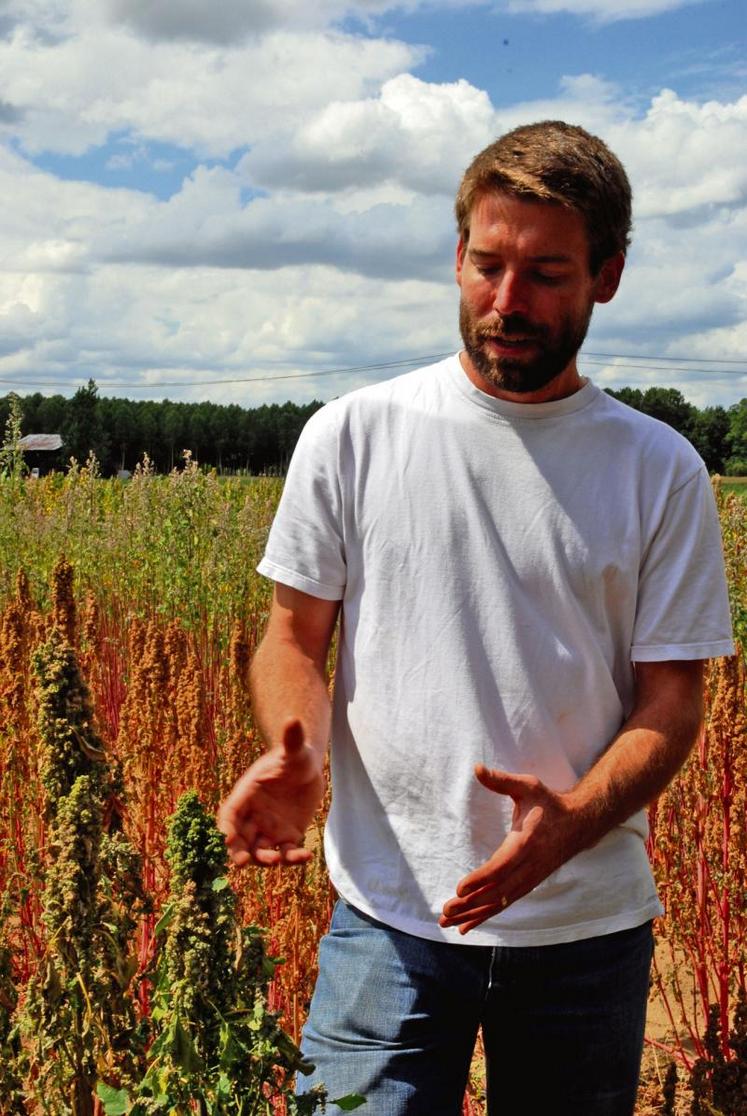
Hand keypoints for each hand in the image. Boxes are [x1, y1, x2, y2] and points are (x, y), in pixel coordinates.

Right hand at [217, 719, 324, 867]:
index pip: (229, 814)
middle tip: (243, 862)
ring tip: (275, 860)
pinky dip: (293, 858)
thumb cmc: (295, 756)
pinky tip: (306, 855)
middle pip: (239, 839)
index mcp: (246, 794)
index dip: (225, 828)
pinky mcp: (287, 836)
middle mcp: (253, 815)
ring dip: (264, 859)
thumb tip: (292, 718)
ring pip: (260, 851)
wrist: (306, 768)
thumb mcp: (295, 749)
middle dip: (238, 852)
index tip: (226, 840)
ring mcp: (269, 828)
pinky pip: (286, 853)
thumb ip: (291, 739)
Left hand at [439, 765, 583, 934]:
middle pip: (497, 891)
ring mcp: (530, 878)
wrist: (580, 824)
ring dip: (474, 914)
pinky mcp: (529, 884)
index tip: (460, 888)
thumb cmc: (549, 804)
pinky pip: (505, 903)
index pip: (501, 866)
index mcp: (527, 842)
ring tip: (448, 922)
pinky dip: (486, 915)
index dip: (481, 879)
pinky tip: (466, 925)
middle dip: (471, 903)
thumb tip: (477, 769)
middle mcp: (530, 866)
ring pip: (500, 902)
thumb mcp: (528, 786)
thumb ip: (502, 781)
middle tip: (445, 911)